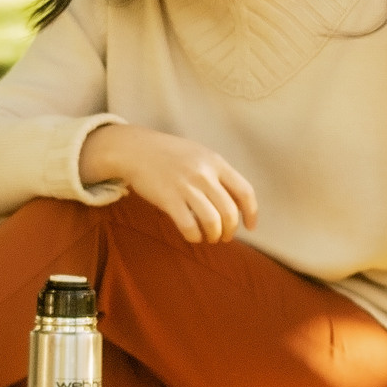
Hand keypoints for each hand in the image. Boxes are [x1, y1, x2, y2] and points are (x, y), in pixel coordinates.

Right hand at [78, 123, 258, 244]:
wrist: (136, 149)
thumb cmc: (169, 154)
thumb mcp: (199, 154)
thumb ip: (217, 174)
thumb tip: (235, 202)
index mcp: (216, 162)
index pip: (245, 191)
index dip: (251, 213)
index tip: (250, 226)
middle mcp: (204, 174)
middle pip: (229, 212)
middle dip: (230, 230)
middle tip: (224, 236)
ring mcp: (186, 186)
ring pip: (212, 222)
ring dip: (214, 235)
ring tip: (210, 237)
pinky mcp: (168, 199)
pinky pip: (189, 226)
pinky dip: (195, 236)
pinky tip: (193, 235)